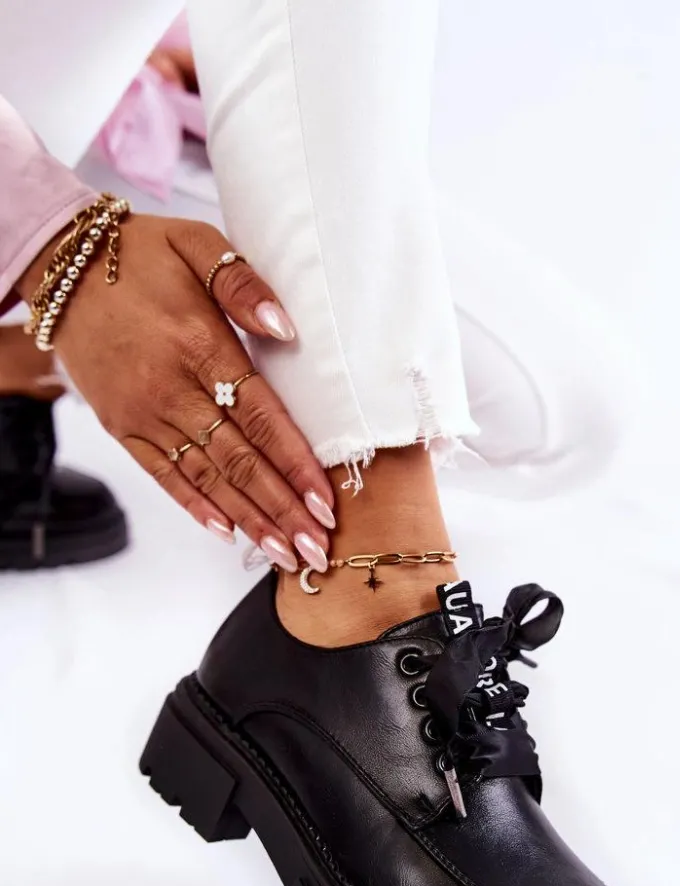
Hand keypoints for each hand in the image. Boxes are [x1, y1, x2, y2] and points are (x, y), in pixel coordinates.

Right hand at [16, 215, 333, 569]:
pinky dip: (195, 506)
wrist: (61, 266)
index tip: (325, 501)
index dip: (295, 463)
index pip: (260, 417)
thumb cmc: (139, 254)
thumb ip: (243, 283)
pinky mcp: (121, 427)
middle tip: (316, 549)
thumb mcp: (196, 243)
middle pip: (239, 461)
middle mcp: (171, 389)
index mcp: (198, 344)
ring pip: (206, 477)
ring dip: (248, 519)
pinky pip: (163, 475)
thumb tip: (287, 329)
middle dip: (282, 509)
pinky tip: (226, 532)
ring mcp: (143, 413)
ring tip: (283, 554)